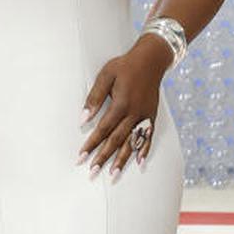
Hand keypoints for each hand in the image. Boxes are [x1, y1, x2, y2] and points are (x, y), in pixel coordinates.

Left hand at [79, 35, 169, 177]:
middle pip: (116, 140)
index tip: (81, 157)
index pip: (102, 130)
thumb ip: (95, 97)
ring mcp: (145, 116)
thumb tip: (83, 118)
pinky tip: (139, 163)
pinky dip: (143, 150)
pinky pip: (148, 137)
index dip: (91, 144)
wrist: (151, 59)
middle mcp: (134, 114)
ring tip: (113, 174)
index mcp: (121, 104)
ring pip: (132, 142)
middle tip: (92, 172)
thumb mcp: (106, 75)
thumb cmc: (125, 66)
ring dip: (122, 160)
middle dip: (103, 157)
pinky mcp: (152, 116)